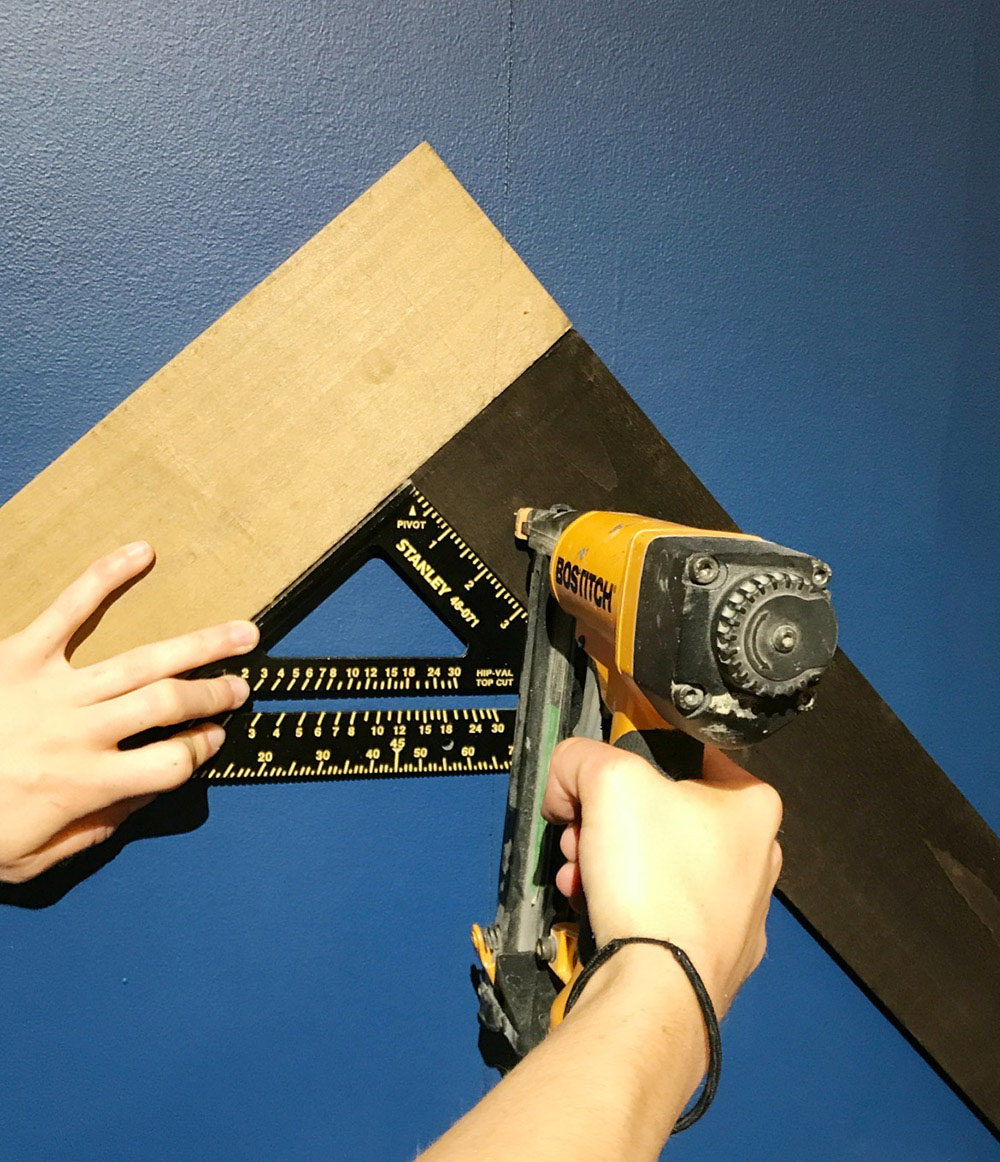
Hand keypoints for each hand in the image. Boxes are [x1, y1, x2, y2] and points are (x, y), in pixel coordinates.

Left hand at [0, 541, 258, 882]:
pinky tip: (141, 552)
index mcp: (85, 783)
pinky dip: (105, 578)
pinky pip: (70, 610)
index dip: (202, 749)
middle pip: (168, 706)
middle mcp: (79, 734)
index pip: (171, 765)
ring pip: (142, 664)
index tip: (213, 737)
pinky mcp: (20, 654)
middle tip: (241, 686)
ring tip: (241, 633)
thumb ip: (96, 828)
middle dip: (214, 695)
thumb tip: (144, 796)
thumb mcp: (34, 859)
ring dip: (199, 647)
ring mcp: (52, 689)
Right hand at [542, 738, 782, 1015]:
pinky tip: (595, 909)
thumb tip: (566, 775)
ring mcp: (738, 911)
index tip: (597, 787)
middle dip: (606, 823)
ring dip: (606, 863)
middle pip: (660, 815)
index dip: (628, 764)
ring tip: (581, 877)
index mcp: (752, 805)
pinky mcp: (712, 953)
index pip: (682, 756)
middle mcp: (756, 857)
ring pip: (655, 864)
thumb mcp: (606, 779)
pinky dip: (622, 906)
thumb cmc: (654, 883)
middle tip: (581, 835)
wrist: (656, 988)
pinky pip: (658, 912)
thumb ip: (580, 758)